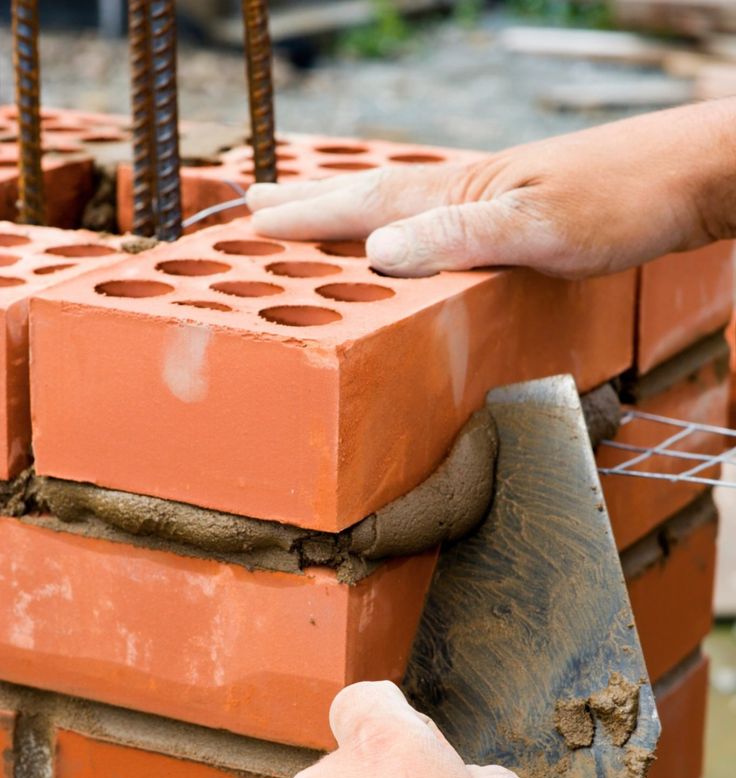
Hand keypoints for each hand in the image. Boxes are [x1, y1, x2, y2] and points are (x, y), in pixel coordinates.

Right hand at [247, 99, 735, 278]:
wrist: (692, 178)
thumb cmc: (624, 199)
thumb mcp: (538, 227)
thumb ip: (460, 237)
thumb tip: (376, 252)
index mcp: (460, 194)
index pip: (366, 205)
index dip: (307, 217)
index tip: (250, 221)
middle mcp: (467, 193)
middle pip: (372, 197)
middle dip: (312, 205)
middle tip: (257, 205)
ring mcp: (492, 201)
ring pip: (401, 208)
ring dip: (350, 211)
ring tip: (313, 212)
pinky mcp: (517, 217)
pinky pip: (436, 223)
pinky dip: (402, 226)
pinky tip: (407, 236)